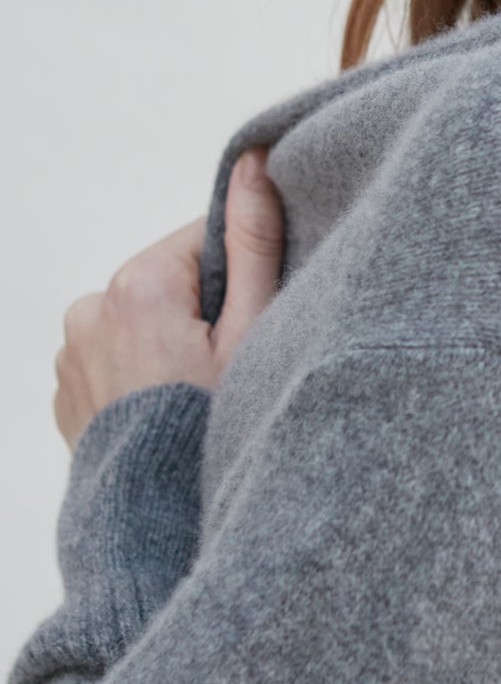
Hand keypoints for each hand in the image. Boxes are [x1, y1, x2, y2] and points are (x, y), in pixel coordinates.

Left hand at [52, 147, 285, 453]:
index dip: (239, 279)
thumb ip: (254, 242)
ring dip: (168, 341)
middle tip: (226, 370)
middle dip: (201, 313)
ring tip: (193, 396)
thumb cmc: (212, 430)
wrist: (155, 523)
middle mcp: (89, 308)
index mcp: (137, 284)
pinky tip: (164, 410)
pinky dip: (139, 372)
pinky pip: (112, 356)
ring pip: (140, 318)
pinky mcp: (64, 387)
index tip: (249, 327)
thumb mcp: (252, 333)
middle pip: (170, 280)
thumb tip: (253, 160)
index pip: (204, 241)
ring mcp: (69, 351)